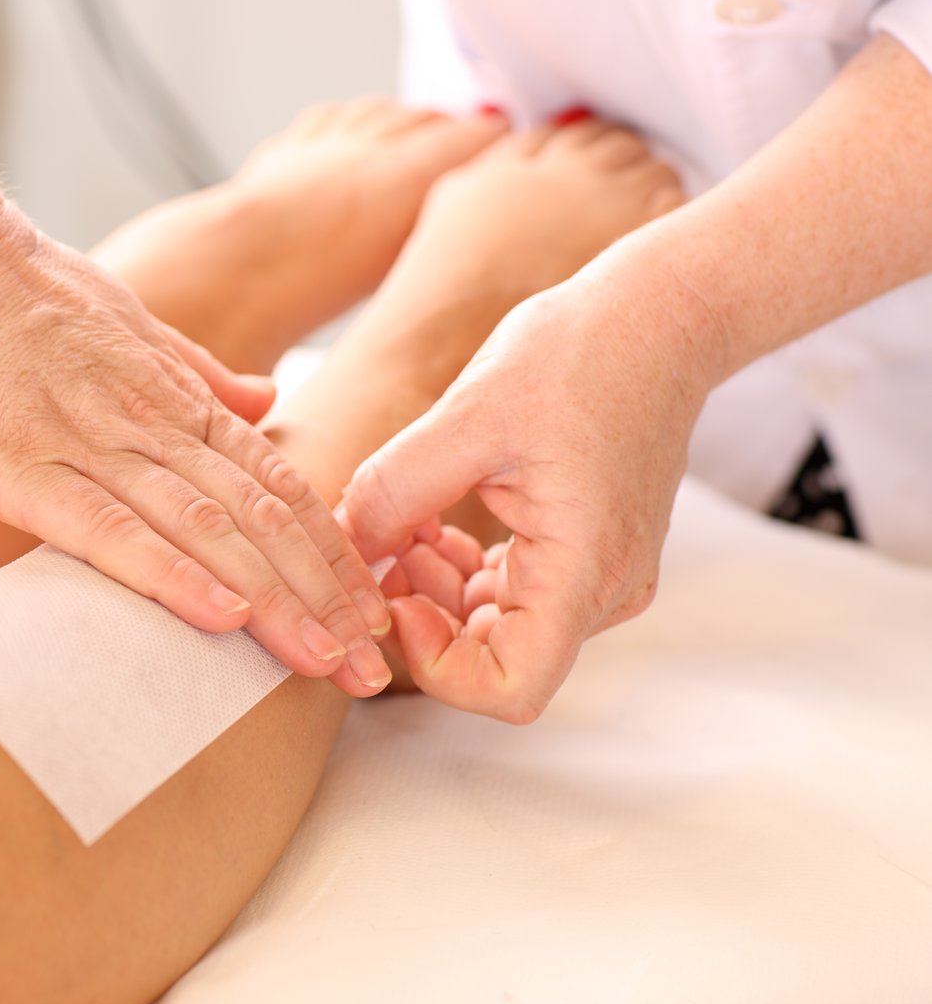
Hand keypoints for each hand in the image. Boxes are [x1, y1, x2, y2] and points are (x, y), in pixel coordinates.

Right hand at [0, 189, 391, 685]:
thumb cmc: (13, 283)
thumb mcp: (125, 321)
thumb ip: (196, 372)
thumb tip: (268, 401)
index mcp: (175, 398)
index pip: (278, 486)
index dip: (332, 556)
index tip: (374, 614)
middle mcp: (149, 423)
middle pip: (261, 520)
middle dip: (323, 599)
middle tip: (372, 670)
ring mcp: (87, 443)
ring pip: (206, 529)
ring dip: (273, 601)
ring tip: (325, 664)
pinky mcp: (21, 465)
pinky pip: (106, 527)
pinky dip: (169, 572)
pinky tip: (218, 617)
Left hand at [339, 267, 713, 721]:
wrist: (659, 316)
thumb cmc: (580, 354)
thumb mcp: (467, 416)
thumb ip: (395, 490)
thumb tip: (346, 546)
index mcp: (586, 568)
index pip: (510, 687)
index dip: (436, 664)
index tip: (395, 597)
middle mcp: (605, 589)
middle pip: (496, 658)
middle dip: (424, 614)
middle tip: (382, 543)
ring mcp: (601, 575)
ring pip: (497, 625)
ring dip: (436, 588)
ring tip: (401, 519)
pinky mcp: (587, 552)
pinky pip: (512, 590)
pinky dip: (460, 569)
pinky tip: (428, 518)